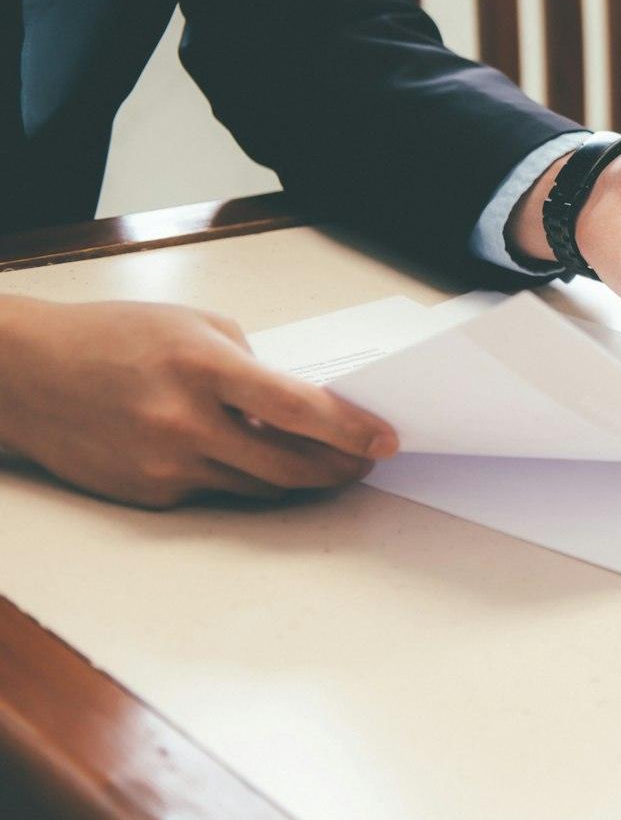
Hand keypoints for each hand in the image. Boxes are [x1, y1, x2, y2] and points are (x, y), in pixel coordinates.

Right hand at [0, 297, 397, 509]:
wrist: (25, 375)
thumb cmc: (113, 337)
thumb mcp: (192, 326)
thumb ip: (248, 365)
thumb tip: (295, 406)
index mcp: (204, 368)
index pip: (297, 409)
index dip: (349, 430)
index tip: (385, 440)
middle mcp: (186, 423)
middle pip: (288, 465)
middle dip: (337, 468)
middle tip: (364, 462)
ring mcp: (165, 465)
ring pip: (257, 487)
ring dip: (296, 479)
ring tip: (323, 464)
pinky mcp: (149, 494)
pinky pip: (215, 492)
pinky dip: (239, 478)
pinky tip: (247, 459)